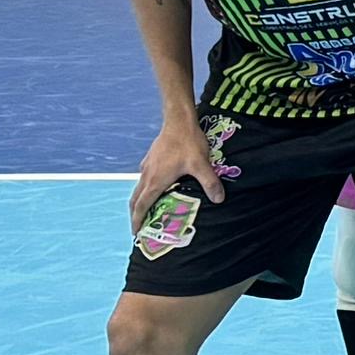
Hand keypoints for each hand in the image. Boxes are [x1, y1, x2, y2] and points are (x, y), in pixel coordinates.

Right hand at [134, 113, 221, 234]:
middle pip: (135, 200)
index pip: (141, 206)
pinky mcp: (150, 159)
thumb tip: (219, 199)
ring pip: (138, 189)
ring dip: (139, 202)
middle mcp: (147, 175)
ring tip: (146, 212)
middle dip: (135, 215)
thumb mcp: (201, 164)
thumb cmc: (188, 143)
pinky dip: (144, 189)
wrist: (178, 121)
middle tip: (139, 227)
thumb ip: (210, 183)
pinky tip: (155, 188)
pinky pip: (143, 179)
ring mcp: (146, 166)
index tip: (135, 233)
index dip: (137, 221)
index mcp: (155, 181)